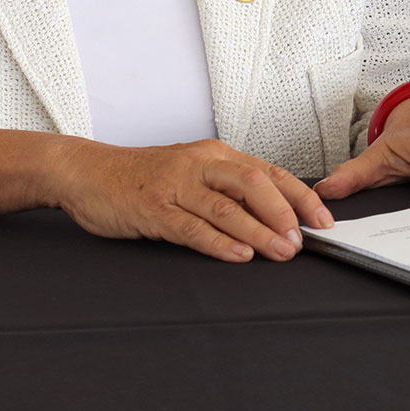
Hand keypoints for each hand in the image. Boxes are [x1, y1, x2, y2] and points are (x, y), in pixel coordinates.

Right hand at [47, 137, 330, 263]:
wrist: (86, 172)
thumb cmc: (141, 177)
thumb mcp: (191, 174)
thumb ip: (226, 190)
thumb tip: (273, 217)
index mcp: (214, 155)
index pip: (269, 172)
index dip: (300, 196)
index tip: (323, 219)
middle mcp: (199, 165)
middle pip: (254, 183)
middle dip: (285, 212)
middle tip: (303, 240)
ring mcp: (175, 186)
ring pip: (226, 206)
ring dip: (258, 231)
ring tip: (281, 251)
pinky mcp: (152, 209)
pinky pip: (190, 226)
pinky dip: (218, 242)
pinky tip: (238, 255)